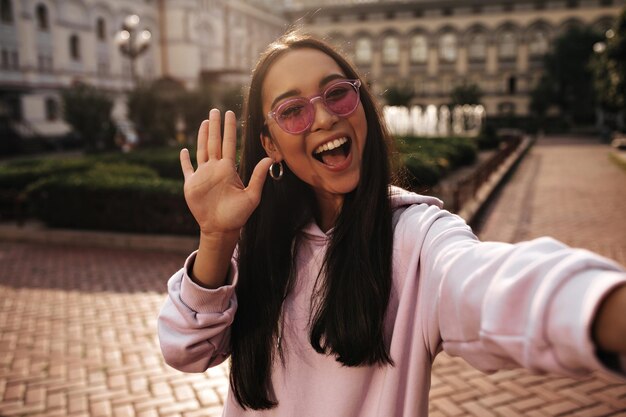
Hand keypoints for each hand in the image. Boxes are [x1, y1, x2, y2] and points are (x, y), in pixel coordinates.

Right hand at [180, 109, 272, 235]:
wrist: (221, 229)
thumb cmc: (238, 215)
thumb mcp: (251, 196)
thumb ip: (258, 177)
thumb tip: (269, 159)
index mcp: (228, 169)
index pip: (229, 143)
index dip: (229, 128)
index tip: (229, 113)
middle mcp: (215, 169)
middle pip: (214, 142)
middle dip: (214, 126)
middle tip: (215, 110)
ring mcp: (202, 176)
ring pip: (201, 150)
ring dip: (201, 136)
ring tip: (204, 122)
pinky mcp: (191, 185)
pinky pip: (187, 169)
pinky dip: (184, 160)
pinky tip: (184, 150)